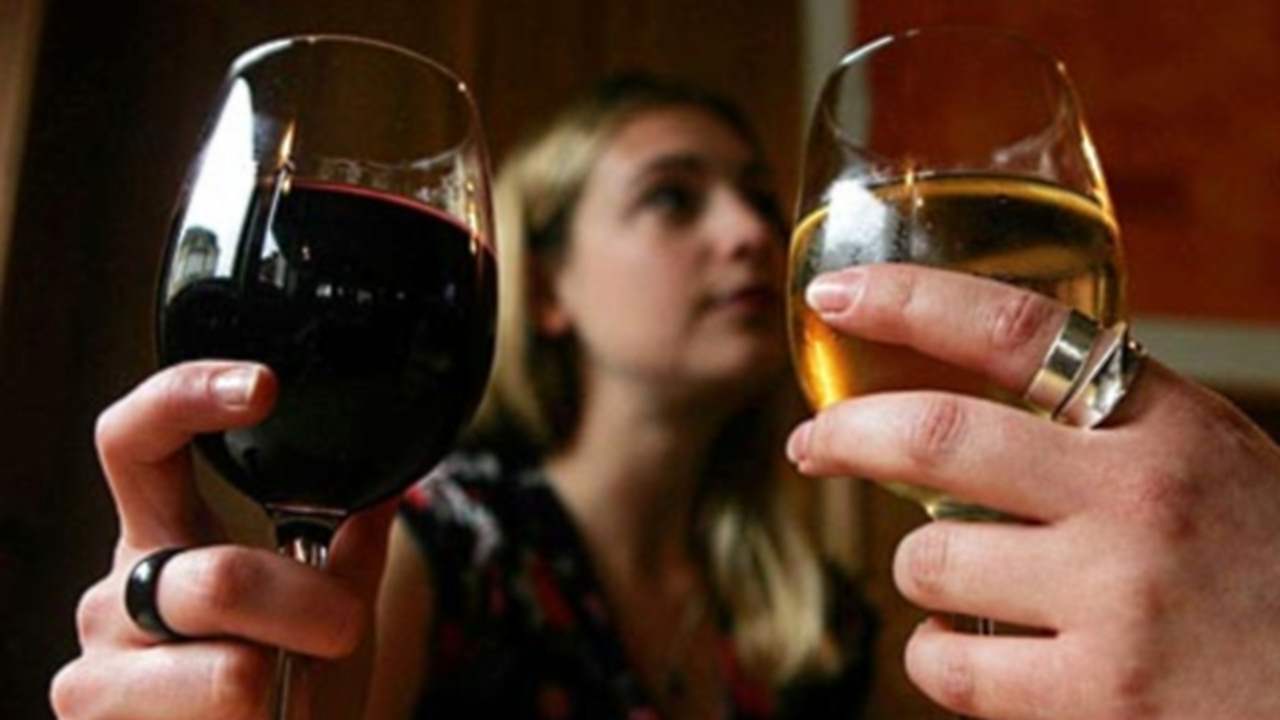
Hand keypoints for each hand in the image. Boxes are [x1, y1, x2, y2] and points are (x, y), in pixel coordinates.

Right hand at [50, 362, 396, 719]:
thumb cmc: (294, 688)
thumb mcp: (328, 609)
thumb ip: (347, 549)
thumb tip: (387, 480)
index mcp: (162, 538)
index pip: (136, 441)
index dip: (185, 396)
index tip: (264, 387)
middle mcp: (114, 595)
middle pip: (217, 578)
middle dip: (305, 609)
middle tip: (342, 630)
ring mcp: (96, 671)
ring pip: (226, 669)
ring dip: (285, 686)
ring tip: (279, 699)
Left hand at [786, 265, 1279, 719]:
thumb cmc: (1262, 567)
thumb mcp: (1204, 461)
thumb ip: (1103, 427)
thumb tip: (965, 396)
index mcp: (1163, 425)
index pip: (1014, 329)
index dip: (907, 301)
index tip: (832, 295)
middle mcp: (1140, 501)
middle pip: (936, 438)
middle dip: (846, 434)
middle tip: (811, 443)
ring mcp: (1120, 604)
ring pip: (929, 563)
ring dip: (920, 570)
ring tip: (964, 583)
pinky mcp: (1103, 700)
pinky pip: (949, 666)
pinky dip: (935, 657)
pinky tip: (974, 653)